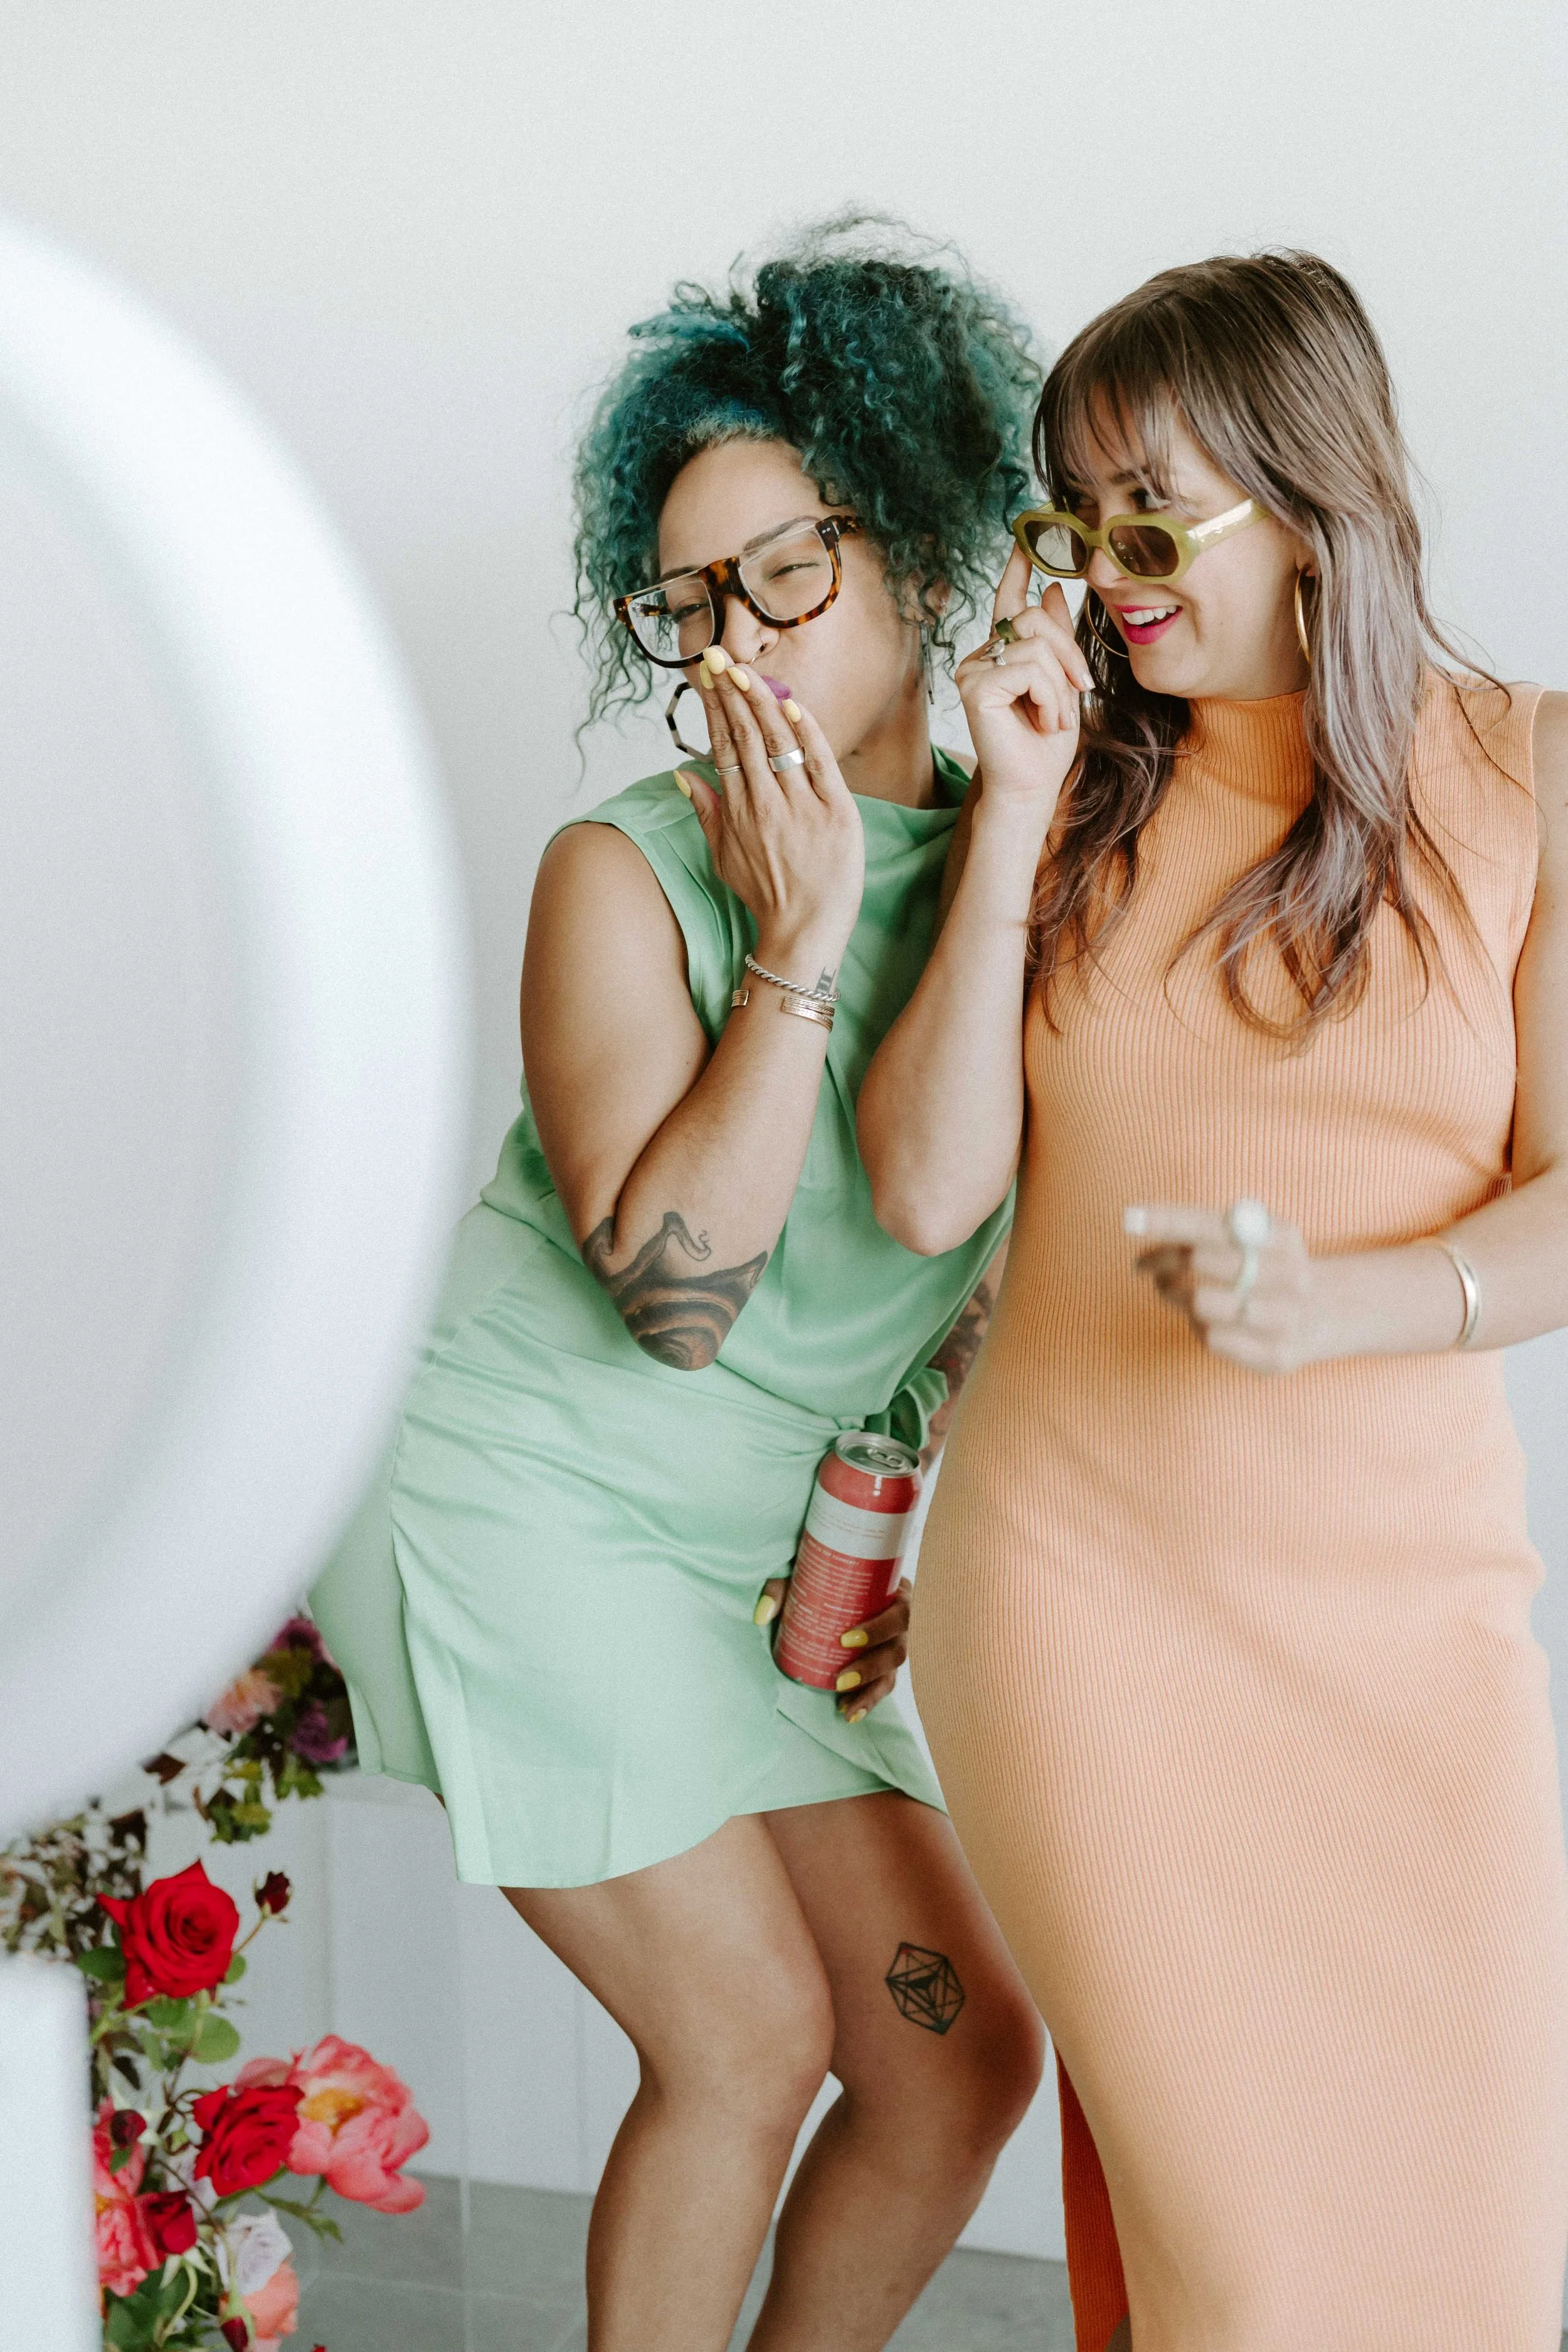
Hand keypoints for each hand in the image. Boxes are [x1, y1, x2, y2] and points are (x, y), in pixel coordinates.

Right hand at [681, 651, 863, 977]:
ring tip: (747, 669)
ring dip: (761, 700)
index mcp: (738, 811)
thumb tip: (683, 773)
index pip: (723, 745)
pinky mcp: (836, 813)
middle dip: (731, 691)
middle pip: (745, 735)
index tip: (708, 675)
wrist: (806, 932)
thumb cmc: (767, 896)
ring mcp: (801, 807)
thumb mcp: (724, 857)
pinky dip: (806, 731)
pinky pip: (820, 761)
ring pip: (778, 741)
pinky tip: (791, 703)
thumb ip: (706, 812)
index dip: (715, 707)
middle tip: (720, 657)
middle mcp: (765, 804)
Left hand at [752, 1575, 911, 1717]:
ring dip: (870, 1689)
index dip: (880, 1628)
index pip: (900, 1612)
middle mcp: (901, 1621)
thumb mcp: (806, 1576)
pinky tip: (849, 1713)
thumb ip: (782, 1589)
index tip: (845, 1639)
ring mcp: (895, 1643)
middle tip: (839, 1679)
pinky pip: (884, 1685)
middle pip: (898, 1648)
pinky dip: (867, 1700)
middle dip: (871, 1666)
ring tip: (843, 1701)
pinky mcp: (885, 1662)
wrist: (834, 1579)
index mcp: (895, 1592)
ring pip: (892, 1671)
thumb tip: (761, 1615)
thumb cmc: (827, 1575)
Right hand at [955, 548, 1091, 825]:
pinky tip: (1042, 722)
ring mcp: (973, 671)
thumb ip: (1057, 639)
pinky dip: (1049, 699)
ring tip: (1053, 719)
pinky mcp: (974, 688)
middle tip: (1080, 690)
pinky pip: (1028, 672)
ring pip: (1036, 647)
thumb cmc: (1045, 743)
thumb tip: (1056, 589)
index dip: (1018, 567)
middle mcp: (981, 656)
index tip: (1027, 534)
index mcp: (1002, 653)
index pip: (1009, 601)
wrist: (1032, 788)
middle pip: (1034, 617)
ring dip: (1060, 687)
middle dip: (1068, 653)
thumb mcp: (1063, 683)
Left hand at [1126, 1200, 1317, 1374]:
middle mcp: (1291, 1275)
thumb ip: (1202, 1227)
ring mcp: (1286, 1318)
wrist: (1317, 1318)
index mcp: (1282, 1236)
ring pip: (1201, 1304)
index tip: (1130, 1218)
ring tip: (1173, 1290)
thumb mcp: (1245, 1239)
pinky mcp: (1277, 1356)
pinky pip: (1212, 1339)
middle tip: (1149, 1265)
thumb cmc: (1261, 1269)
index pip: (1214, 1224)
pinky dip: (1197, 1327)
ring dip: (1176, 1295)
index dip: (1169, 1220)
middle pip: (1201, 1261)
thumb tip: (1138, 1219)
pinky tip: (1206, 1320)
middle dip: (1164, 1261)